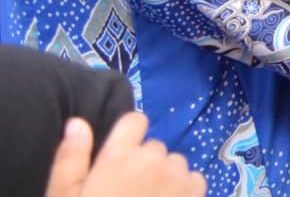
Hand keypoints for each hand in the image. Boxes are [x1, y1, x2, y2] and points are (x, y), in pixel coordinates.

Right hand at [44, 113, 203, 196]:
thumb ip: (71, 159)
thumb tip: (78, 122)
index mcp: (119, 157)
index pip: (135, 121)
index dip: (128, 136)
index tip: (119, 157)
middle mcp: (153, 159)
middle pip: (153, 147)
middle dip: (142, 163)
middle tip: (126, 193)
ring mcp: (179, 176)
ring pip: (174, 163)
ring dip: (164, 177)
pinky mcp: (196, 194)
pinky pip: (193, 179)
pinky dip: (183, 190)